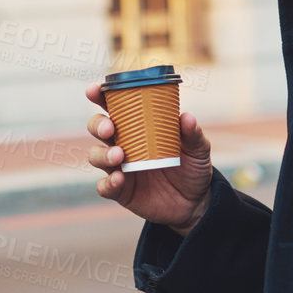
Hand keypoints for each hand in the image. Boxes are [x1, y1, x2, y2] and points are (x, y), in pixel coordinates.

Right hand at [84, 81, 213, 236]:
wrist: (195, 202)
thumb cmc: (192, 167)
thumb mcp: (198, 150)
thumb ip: (193, 134)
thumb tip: (186, 117)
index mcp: (138, 127)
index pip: (114, 107)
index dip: (100, 96)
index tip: (94, 90)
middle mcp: (123, 144)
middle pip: (98, 128)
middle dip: (98, 124)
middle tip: (109, 128)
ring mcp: (119, 168)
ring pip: (96, 155)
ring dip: (103, 153)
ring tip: (119, 156)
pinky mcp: (120, 191)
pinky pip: (104, 186)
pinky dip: (108, 182)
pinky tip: (119, 179)